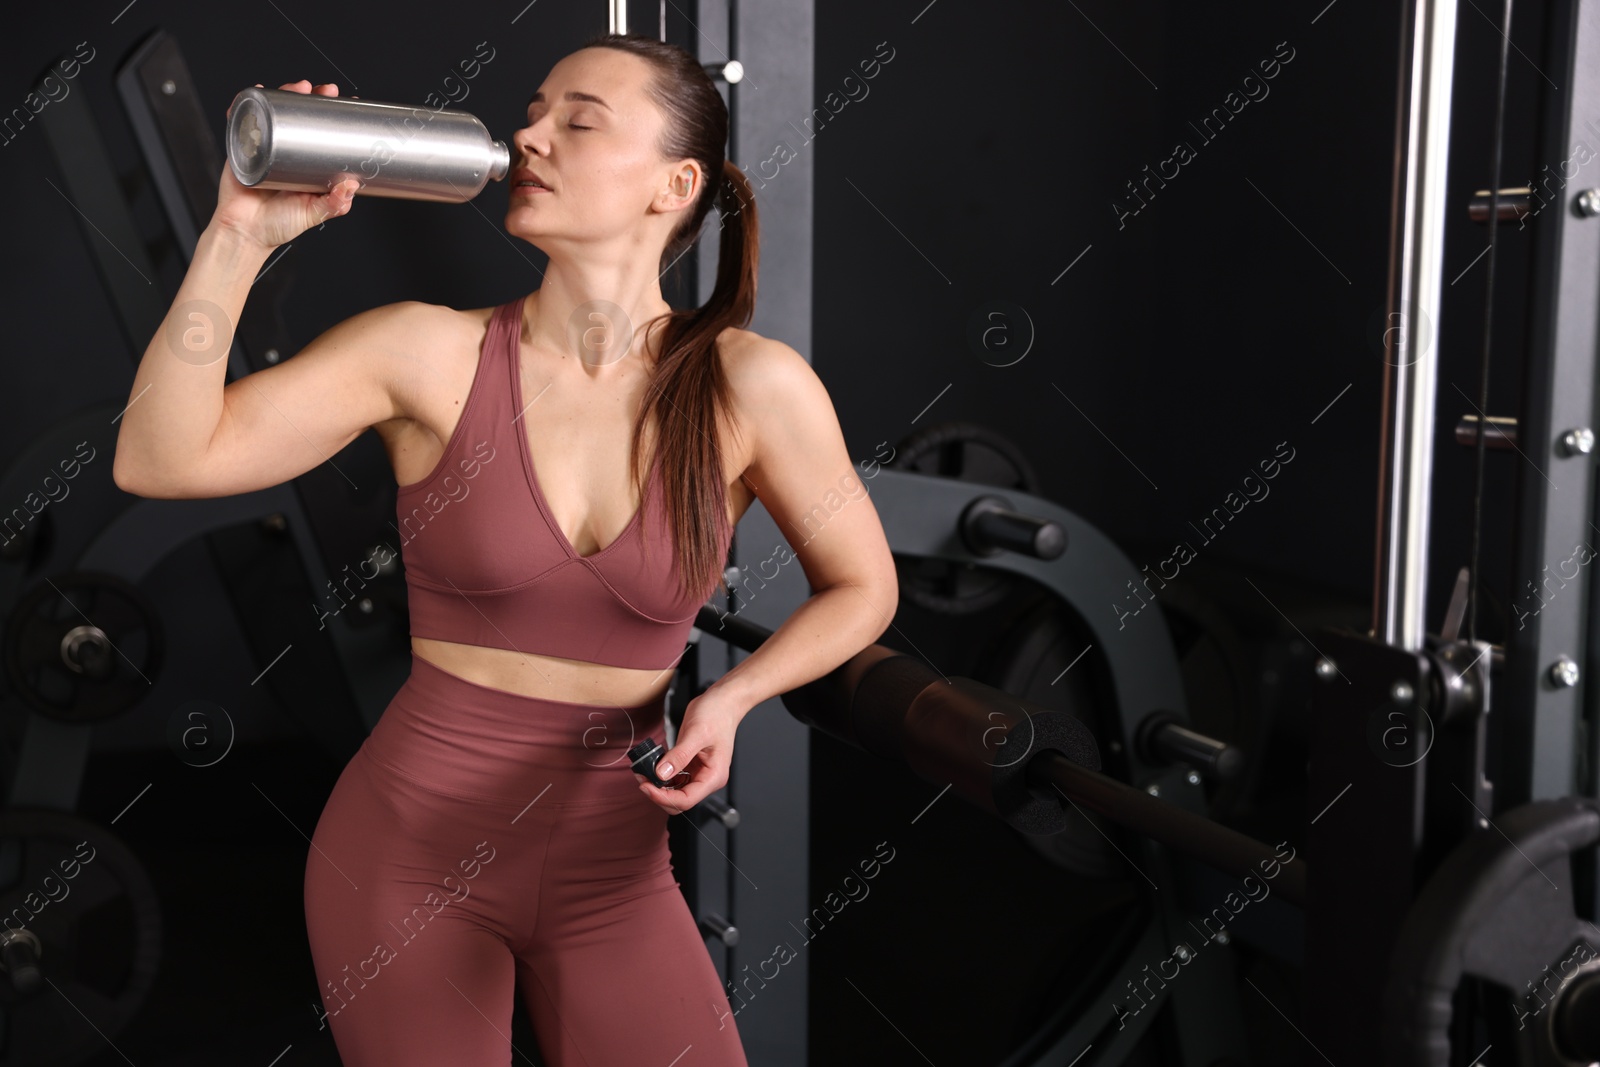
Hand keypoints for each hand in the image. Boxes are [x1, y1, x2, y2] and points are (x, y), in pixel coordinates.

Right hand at [213, 79, 359, 250]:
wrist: (243, 233)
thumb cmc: (278, 226)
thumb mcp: (313, 214)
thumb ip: (333, 204)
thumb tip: (351, 187)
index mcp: (307, 166)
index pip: (323, 134)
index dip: (334, 118)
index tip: (348, 104)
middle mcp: (287, 153)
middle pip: (299, 117)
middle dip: (312, 99)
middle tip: (325, 91)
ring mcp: (264, 147)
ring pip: (275, 113)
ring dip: (284, 95)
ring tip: (297, 88)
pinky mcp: (242, 147)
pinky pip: (242, 121)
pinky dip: (246, 104)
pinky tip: (257, 92)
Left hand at [636, 692, 744, 812]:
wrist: (722, 702)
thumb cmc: (717, 714)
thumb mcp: (696, 734)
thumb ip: (679, 756)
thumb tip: (662, 774)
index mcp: (714, 776)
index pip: (686, 800)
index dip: (663, 797)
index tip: (646, 786)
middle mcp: (707, 779)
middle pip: (679, 800)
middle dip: (658, 793)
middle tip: (641, 778)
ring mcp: (699, 773)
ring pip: (674, 792)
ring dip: (658, 786)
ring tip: (643, 771)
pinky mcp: (691, 766)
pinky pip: (673, 778)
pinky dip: (661, 775)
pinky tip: (652, 766)